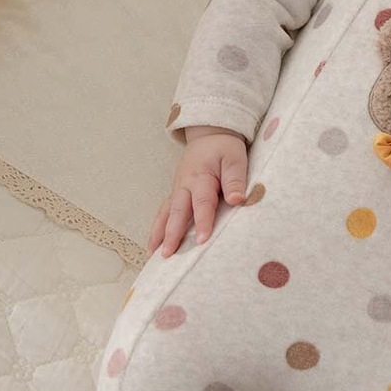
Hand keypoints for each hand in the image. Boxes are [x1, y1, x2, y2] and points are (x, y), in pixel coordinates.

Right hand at [147, 127, 248, 257]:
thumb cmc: (224, 149)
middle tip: (168, 255)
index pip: (202, 203)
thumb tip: (237, 200)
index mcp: (201, 177)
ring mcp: (177, 189)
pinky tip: (153, 244)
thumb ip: (235, 180)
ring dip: (158, 234)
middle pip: (177, 212)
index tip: (202, 240)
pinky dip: (157, 228)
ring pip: (165, 213)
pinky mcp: (175, 193)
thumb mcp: (235, 159)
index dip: (202, 222)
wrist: (210, 135)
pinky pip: (164, 212)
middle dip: (172, 234)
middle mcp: (184, 185)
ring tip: (153, 255)